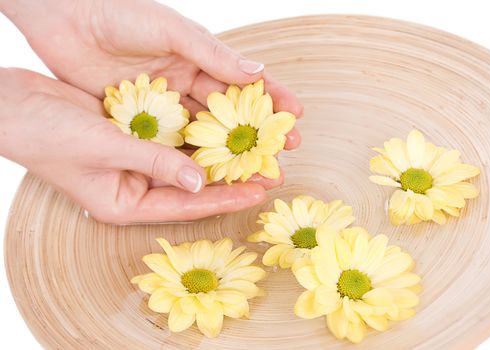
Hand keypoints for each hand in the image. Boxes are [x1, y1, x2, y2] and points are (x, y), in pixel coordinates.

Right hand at [0, 68, 274, 223]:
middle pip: (191, 184)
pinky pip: (172, 137)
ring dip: (216, 152)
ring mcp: (134, 161)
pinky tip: (220, 123)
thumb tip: (198, 180)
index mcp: (125, 202)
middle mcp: (134, 185)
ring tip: (253, 147)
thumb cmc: (46, 133)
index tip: (259, 191)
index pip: (186, 204)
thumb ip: (152, 162)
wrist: (11, 104)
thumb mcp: (103, 148)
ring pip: (185, 160)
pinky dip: (195, 131)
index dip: (224, 198)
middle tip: (268, 169)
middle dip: (228, 176)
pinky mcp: (132, 137)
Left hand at [1, 0, 302, 147]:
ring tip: (255, 171)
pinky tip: (208, 173)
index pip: (243, 82)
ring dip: (228, 152)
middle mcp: (186, 82)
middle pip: (229, 114)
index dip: (272, 97)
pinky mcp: (140, 120)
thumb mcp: (169, 29)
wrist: (62, 18)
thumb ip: (211, 53)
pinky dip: (188, 156)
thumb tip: (257, 73)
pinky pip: (169, 142)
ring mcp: (164, 104)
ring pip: (203, 133)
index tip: (297, 115)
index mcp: (199, 57)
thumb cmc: (118, 14)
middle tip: (285, 153)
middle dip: (257, 133)